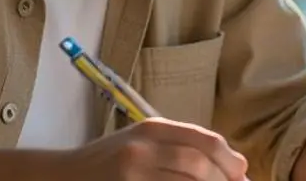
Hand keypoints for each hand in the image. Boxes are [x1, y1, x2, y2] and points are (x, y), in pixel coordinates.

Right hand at [59, 117, 249, 179]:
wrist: (63, 177)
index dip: (229, 160)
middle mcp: (142, 148)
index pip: (202, 140)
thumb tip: (237, 167)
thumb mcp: (142, 144)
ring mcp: (132, 174)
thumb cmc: (108, 163)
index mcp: (151, 129)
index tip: (243, 175)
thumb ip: (181, 148)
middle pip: (197, 163)